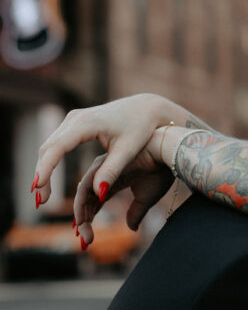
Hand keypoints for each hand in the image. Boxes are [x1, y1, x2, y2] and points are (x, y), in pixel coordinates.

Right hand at [33, 95, 184, 204]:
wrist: (146, 108)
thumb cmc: (140, 128)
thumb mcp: (127, 151)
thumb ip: (111, 171)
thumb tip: (98, 195)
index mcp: (87, 124)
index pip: (58, 148)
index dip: (46, 168)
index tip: (38, 188)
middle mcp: (75, 118)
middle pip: (48, 148)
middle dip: (42, 175)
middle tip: (40, 202)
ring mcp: (73, 119)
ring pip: (49, 146)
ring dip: (43, 169)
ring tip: (42, 196)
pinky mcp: (74, 123)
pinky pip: (56, 143)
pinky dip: (50, 161)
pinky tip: (48, 179)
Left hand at [73, 147, 172, 244]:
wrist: (169, 152)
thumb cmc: (161, 171)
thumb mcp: (148, 198)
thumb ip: (136, 212)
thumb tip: (131, 228)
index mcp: (113, 179)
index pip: (95, 202)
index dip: (91, 219)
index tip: (87, 239)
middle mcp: (104, 173)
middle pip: (87, 199)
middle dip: (84, 221)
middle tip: (84, 242)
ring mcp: (102, 168)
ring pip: (83, 193)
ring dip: (81, 214)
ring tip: (83, 231)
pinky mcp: (102, 164)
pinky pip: (86, 185)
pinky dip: (82, 201)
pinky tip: (85, 217)